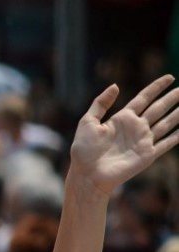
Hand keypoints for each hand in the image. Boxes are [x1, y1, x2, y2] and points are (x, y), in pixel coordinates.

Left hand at [70, 74, 178, 195]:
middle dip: (172, 98)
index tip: (170, 77)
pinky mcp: (147, 155)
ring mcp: (143, 141)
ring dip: (178, 114)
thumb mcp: (88, 122)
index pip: (144, 98)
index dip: (156, 87)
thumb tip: (116, 85)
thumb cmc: (83, 150)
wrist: (87, 174)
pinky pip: (166, 144)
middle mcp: (135, 127)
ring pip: (166, 123)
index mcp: (122, 118)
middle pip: (158, 108)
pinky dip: (176, 137)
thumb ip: (101, 103)